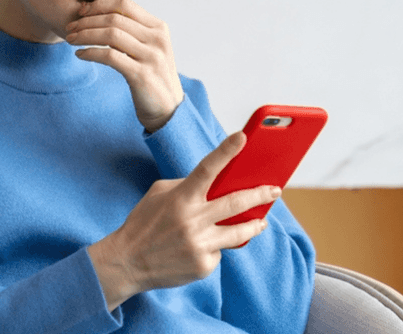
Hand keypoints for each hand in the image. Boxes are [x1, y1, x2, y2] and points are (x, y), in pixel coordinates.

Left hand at [65, 0, 183, 131]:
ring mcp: (151, 56)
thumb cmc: (152, 76)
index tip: (81, 12)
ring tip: (70, 39)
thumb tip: (100, 14)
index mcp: (158, 28)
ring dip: (85, 35)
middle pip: (114, 19)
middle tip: (69, 27)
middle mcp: (157, 39)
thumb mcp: (148, 48)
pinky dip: (91, 52)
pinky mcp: (141, 75)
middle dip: (87, 21)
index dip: (99, 5)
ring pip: (110, 35)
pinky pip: (110, 56)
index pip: (124, 5)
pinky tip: (80, 54)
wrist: (168, 108)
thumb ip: (132, 31)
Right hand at [87, 132, 279, 310]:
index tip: (243, 137)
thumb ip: (186, 186)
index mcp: (180, 198)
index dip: (226, 151)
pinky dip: (214, 248)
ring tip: (261, 221)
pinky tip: (201, 248)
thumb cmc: (144, 223)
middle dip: (259, 195)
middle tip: (275, 190)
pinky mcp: (203, 266)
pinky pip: (218, 252)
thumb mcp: (158, 195)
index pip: (207, 169)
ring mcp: (199, 245)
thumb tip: (216, 184)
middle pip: (236, 203)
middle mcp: (192, 221)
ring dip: (254, 225)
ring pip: (238, 233)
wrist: (127, 262)